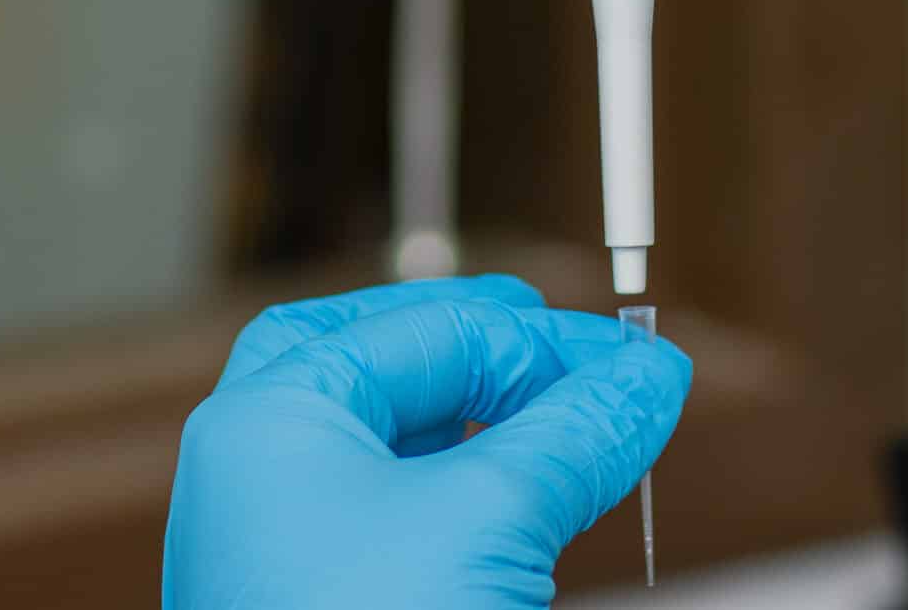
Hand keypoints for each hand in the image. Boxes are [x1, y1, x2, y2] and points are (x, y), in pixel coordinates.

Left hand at [163, 276, 690, 607]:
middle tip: (575, 361)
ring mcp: (283, 542)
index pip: (427, 324)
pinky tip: (522, 507)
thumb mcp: (487, 522)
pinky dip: (462, 491)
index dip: (543, 338)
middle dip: (488, 355)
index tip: (635, 359)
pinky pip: (393, 515)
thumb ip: (574, 435)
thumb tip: (644, 376)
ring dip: (481, 424)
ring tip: (568, 435)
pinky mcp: (321, 604)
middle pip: (384, 363)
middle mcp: (262, 468)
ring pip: (390, 441)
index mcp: (273, 417)